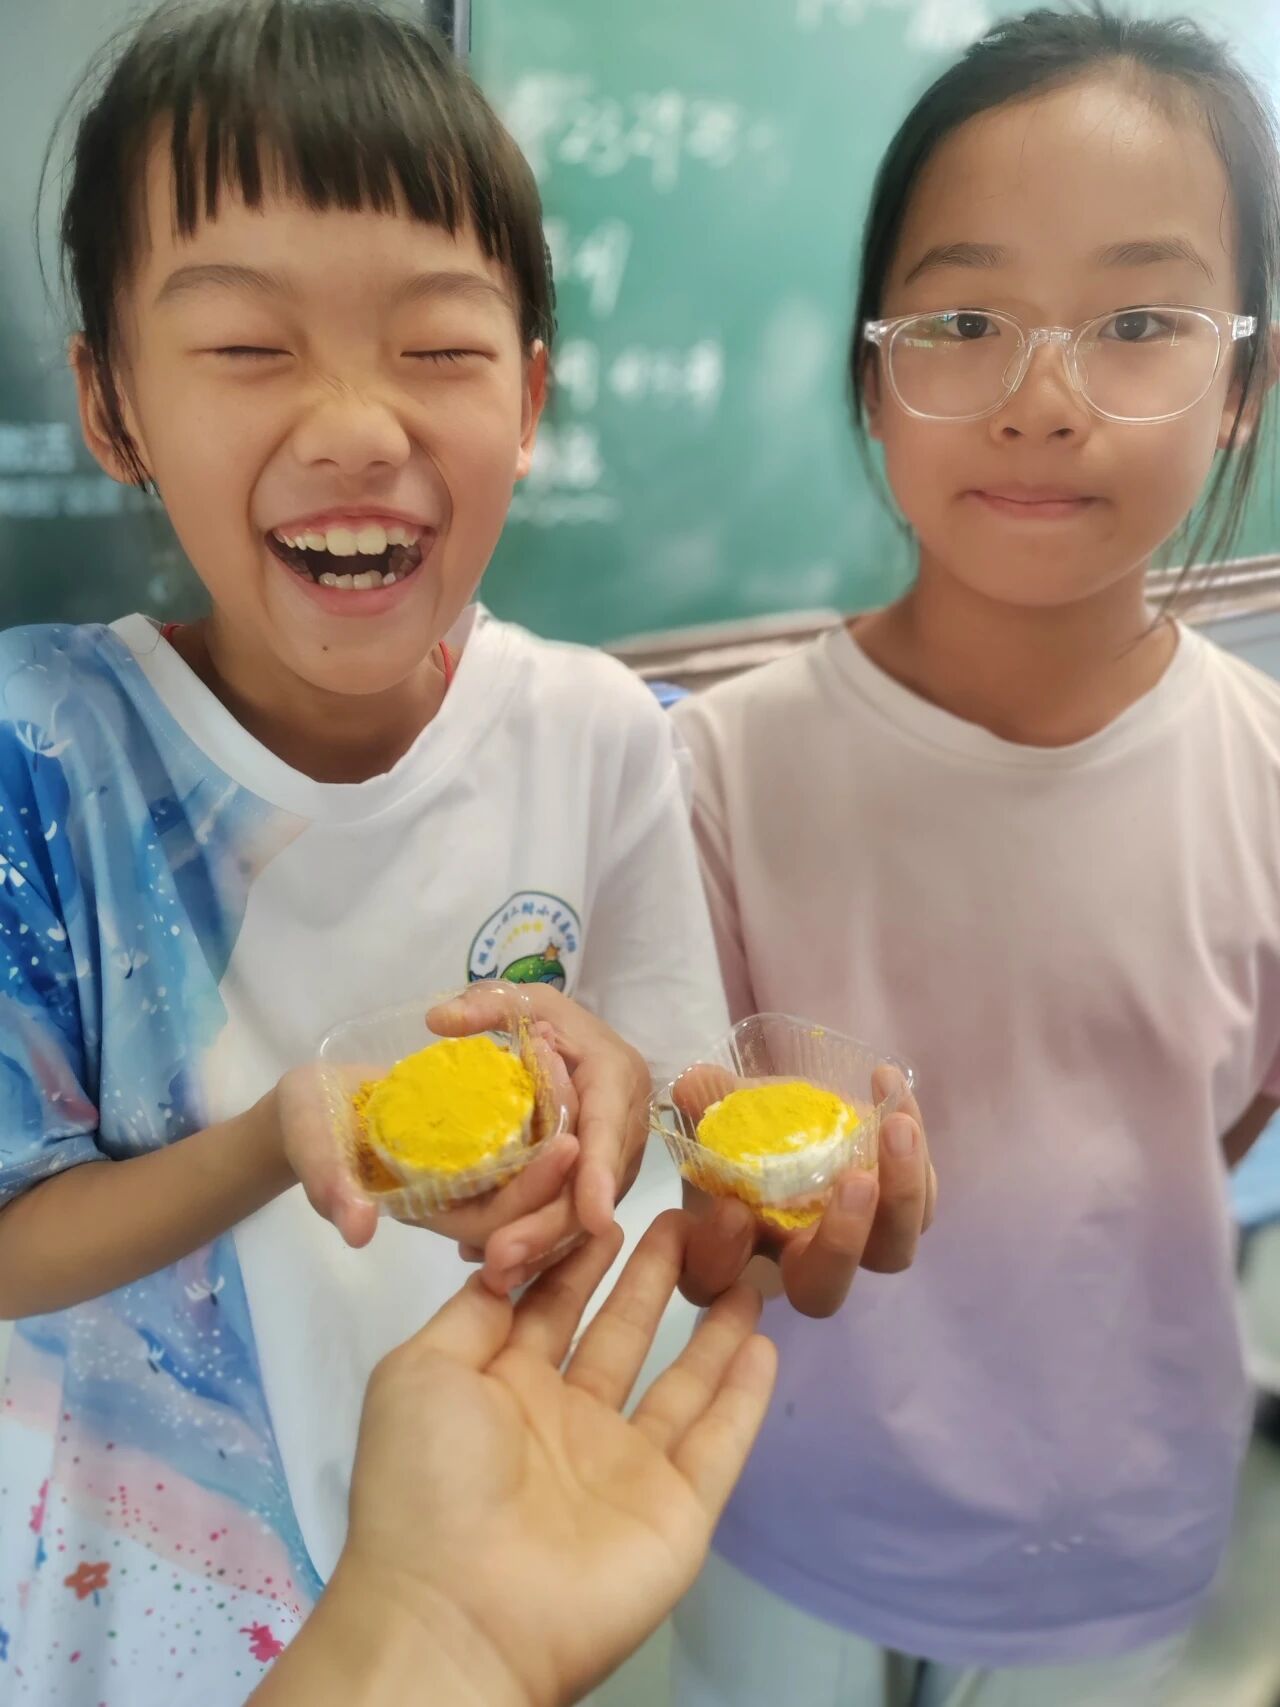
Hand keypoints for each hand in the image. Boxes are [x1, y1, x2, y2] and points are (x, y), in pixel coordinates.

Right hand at [271, 1061, 580, 1254]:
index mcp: (431, 1210)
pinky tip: (556, 1057)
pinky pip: (532, 1126)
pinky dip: (547, 1098)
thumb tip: (357, 1227)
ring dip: (563, 1118)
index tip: (566, 1143)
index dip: (533, 1190)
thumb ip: (331, 1186)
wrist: (313, 1102)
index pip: (499, 1219)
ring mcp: (478, 1164)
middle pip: (534, 1198)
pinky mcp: (486, 1131)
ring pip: (540, 1163)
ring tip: (569, 1063)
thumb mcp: (313, 1151)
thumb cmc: (311, 1126)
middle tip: (579, 1088)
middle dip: (565, 1155)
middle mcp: (463, 1197)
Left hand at [336, 1213, 775, 1706]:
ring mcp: (625, 1468)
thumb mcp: (421, 1372)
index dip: (582, 1254)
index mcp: (500, 1388)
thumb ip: (474, 1310)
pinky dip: (744, 1395)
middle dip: (652, 1275)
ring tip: (743, 1265)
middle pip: (620, 1332)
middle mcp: (566, 1422)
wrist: (459, 1615)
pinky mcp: (677, 1510)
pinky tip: (766, 1340)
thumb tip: (512, 1254)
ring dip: (711, 1326)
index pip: (551, 1304)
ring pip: (679, 1382)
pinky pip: (719, 1441)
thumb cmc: (429, 1480)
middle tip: (691, 1215)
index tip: (615, 1199)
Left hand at [428, 984, 651, 1292]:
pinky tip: (504, 1271)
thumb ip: (485, 1006)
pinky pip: (578, 1219)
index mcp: (614, 1078)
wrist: (577, 1043)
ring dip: (545, 1248)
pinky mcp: (603, 1182)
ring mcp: (618, 1160)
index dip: (599, 1174)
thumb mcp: (524, 1002)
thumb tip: (437, 1020)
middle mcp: (625, 1126)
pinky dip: (543, 1246)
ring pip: (588, 1213)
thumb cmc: (552, 1022)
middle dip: (552, 1227)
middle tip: (502, 1257)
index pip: (606, 1129)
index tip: (593, 1216)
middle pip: (595, 1187)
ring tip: (496, 1274)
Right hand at [677, 1064, 936, 1317]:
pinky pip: (922, 1198)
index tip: (731, 1210)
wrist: (800, 1114)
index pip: (718, 1283)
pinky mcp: (901, 1209)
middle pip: (822, 1291)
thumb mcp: (724, 1110)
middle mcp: (803, 1259)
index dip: (722, 1259)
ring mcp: (861, 1240)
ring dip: (902, 1194)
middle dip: (841, 1243)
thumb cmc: (753, 1124)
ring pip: (892, 1253)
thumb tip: (694, 1087)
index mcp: (742, 1247)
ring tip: (896, 1127)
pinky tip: (896, 1093)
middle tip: (854, 1181)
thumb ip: (707, 1102)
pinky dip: (916, 1148)